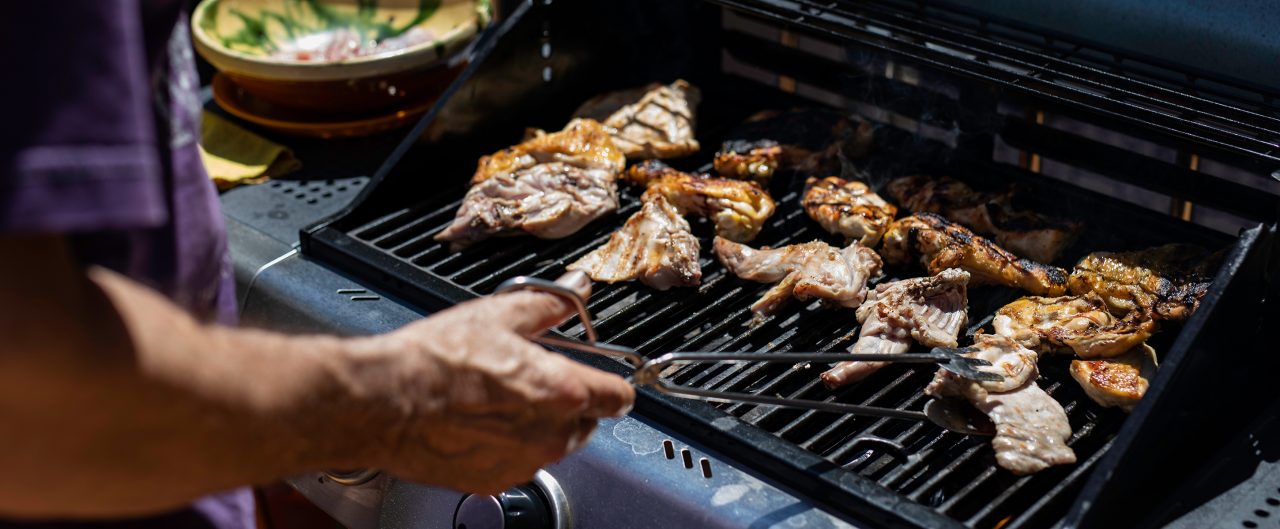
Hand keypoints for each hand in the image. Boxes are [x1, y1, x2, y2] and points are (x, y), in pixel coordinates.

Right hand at [346, 272, 633, 493]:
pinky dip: (503, 446)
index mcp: (562, 391)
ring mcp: (521, 463)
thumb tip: (570, 296)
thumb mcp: (499, 315)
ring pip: (548, 444)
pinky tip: (476, 422)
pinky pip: (514, 462)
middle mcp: (549, 435)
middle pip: (584, 423)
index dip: (612, 385)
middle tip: (532, 379)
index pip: (619, 397)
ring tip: (495, 398)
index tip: (605, 380)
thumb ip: (547, 307)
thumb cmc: (435, 361)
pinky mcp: (491, 481)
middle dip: (567, 403)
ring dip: (534, 425)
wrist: (383, 401)